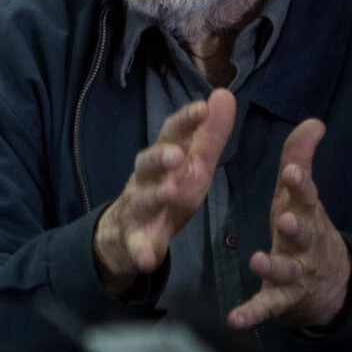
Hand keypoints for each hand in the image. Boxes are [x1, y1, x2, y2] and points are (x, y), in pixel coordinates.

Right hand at [92, 90, 234, 297]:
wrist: (128, 233)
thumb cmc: (168, 190)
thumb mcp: (194, 164)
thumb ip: (210, 134)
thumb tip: (223, 93)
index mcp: (164, 159)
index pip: (170, 134)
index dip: (185, 121)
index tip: (202, 108)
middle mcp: (145, 179)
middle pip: (147, 164)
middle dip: (160, 157)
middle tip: (177, 154)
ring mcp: (137, 209)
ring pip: (141, 200)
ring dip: (153, 196)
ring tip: (169, 192)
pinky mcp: (134, 240)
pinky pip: (136, 246)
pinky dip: (140, 251)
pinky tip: (148, 259)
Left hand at [228, 119, 351, 331]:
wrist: (330, 283)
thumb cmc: (305, 228)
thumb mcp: (301, 196)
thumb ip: (301, 158)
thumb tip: (314, 121)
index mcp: (305, 214)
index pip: (305, 196)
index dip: (300, 184)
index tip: (291, 172)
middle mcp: (304, 243)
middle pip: (302, 234)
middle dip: (295, 227)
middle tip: (284, 218)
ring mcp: (296, 273)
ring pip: (286, 270)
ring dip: (272, 265)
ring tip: (257, 260)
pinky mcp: (282, 299)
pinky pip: (267, 306)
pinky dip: (252, 313)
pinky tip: (235, 319)